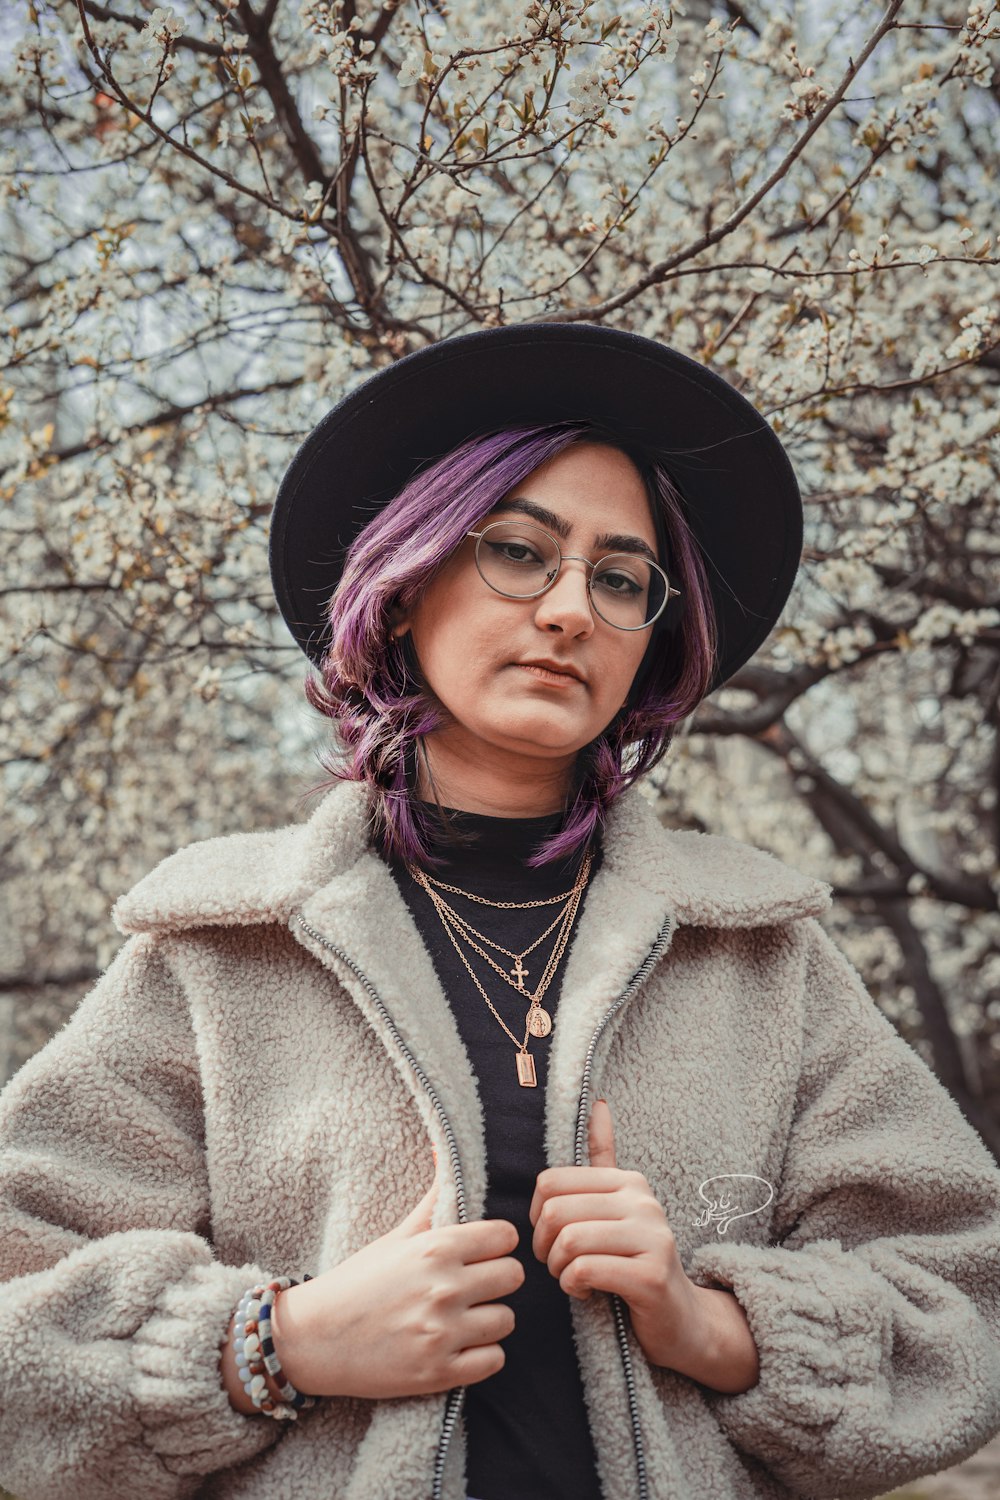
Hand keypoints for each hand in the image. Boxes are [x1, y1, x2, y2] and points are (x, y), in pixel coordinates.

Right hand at [270, 1165, 524, 1399]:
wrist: (312, 1339)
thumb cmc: (357, 1282)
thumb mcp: (396, 1236)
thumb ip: (433, 1199)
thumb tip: (444, 1149)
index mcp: (434, 1248)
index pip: (506, 1237)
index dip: (496, 1245)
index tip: (481, 1254)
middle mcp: (443, 1288)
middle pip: (514, 1276)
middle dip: (496, 1281)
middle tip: (474, 1287)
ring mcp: (442, 1333)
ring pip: (507, 1320)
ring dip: (489, 1320)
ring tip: (463, 1319)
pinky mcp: (438, 1373)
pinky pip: (495, 1361)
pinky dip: (481, 1356)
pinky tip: (458, 1346)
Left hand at [529, 1098, 699, 1368]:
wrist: (683, 1320)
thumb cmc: (636, 1264)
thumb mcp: (620, 1209)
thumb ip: (605, 1158)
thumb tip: (598, 1102)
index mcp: (629, 1182)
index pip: (550, 1182)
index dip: (537, 1216)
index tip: (553, 1239)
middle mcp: (644, 1202)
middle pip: (555, 1212)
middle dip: (545, 1247)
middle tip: (558, 1264)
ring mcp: (652, 1238)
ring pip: (568, 1242)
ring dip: (559, 1270)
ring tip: (573, 1278)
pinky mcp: (650, 1276)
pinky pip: (584, 1271)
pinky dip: (574, 1287)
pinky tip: (587, 1293)